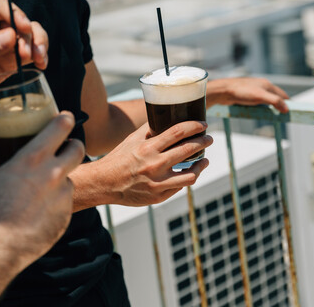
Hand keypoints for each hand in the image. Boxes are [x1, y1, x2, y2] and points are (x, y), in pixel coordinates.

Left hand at [0, 0, 48, 103]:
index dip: (18, 16)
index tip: (24, 28)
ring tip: (40, 59)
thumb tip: (11, 37)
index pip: (4, 7)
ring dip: (38, 47)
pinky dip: (38, 58)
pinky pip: (30, 55)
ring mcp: (5, 42)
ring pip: (31, 38)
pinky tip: (42, 64)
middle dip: (32, 35)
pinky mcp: (11, 60)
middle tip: (33, 51)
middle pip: (23, 23)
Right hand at [0, 112, 82, 264]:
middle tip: (66, 148)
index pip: (61, 127)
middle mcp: (54, 174)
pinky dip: (56, 203)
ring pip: (70, 179)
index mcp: (34, 159)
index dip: (65, 119)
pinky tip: (40, 210)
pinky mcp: (66, 215)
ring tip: (43, 188)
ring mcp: (63, 195)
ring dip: (61, 179)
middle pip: (78, 148)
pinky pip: (65, 203)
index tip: (65, 118)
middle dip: (74, 145)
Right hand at [94, 121, 212, 205]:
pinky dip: (186, 178)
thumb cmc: (119, 159)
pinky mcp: (159, 196)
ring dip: (202, 165)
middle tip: (209, 139)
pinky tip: (189, 172)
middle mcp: (155, 165)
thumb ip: (149, 129)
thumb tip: (166, 117)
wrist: (104, 183)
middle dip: (203, 142)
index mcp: (148, 148)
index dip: (195, 126)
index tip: (203, 124)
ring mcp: (158, 183)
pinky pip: (180, 186)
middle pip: (188, 150)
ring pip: (191, 175)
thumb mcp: (131, 140)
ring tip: (205, 160)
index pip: (178, 132)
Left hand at [206, 77, 289, 112]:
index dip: (287, 103)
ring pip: (265, 100)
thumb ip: (274, 101)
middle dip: (279, 105)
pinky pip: (257, 102)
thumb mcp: (260, 97)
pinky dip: (260, 107)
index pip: (282, 94)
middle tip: (283, 115)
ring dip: (269, 107)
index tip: (292, 111)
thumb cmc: (241, 92)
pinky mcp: (246, 95)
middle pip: (275, 97)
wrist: (223, 91)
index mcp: (267, 85)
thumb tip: (286, 108)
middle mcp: (261, 86)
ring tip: (273, 115)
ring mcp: (254, 90)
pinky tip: (259, 112)